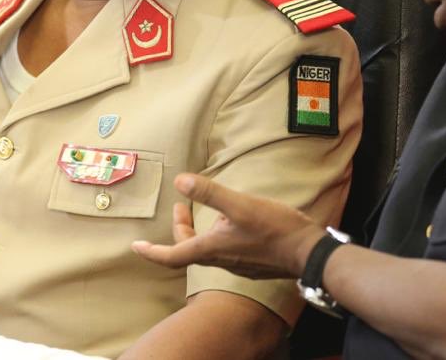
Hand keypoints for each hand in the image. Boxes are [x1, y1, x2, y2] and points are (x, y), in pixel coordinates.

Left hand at [131, 173, 326, 278]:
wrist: (309, 253)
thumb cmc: (275, 229)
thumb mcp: (240, 205)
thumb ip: (210, 193)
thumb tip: (180, 181)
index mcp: (212, 249)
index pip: (172, 255)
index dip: (152, 251)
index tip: (136, 247)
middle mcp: (220, 261)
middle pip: (189, 249)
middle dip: (179, 229)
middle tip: (179, 207)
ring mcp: (237, 265)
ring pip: (207, 250)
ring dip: (198, 232)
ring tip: (205, 210)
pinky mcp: (251, 264)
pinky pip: (224, 252)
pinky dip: (217, 237)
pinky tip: (231, 224)